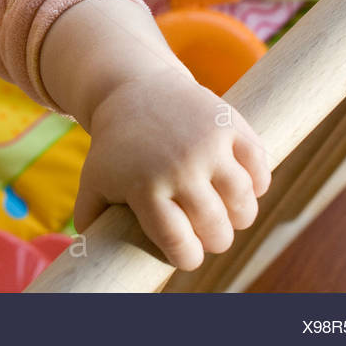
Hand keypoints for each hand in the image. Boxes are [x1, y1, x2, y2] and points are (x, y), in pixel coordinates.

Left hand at [72, 69, 270, 270]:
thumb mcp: (94, 177)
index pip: (180, 243)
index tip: (188, 253)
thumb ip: (88, 215)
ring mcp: (208, 145)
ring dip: (240, 216)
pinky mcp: (230, 125)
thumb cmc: (116, 145)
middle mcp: (178, 167)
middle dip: (216, 239)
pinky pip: (260, 169)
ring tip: (228, 212)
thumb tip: (86, 248)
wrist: (134, 88)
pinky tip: (242, 184)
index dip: (188, 257)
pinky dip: (258, 183)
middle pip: (217, 229)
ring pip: (244, 204)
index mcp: (144, 186)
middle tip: (211, 234)